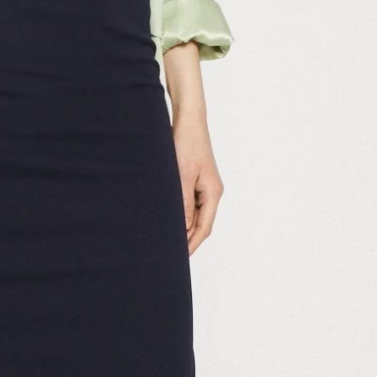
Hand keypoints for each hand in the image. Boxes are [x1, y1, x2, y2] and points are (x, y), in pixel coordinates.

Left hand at [172, 115, 222, 253]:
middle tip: (168, 252)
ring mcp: (203, 186)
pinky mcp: (194, 179)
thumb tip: (182, 229)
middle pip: (200, 223)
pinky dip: (179, 212)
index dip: (191, 244)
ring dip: (181, 226)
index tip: (178, 257)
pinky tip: (165, 217)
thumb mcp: (182, 175)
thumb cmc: (186, 143)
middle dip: (186, 238)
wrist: (188, 119)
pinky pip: (188, 203)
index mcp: (213, 193)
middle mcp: (211, 192)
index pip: (204, 227)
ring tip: (164, 238)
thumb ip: (182, 203)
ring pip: (193, 214)